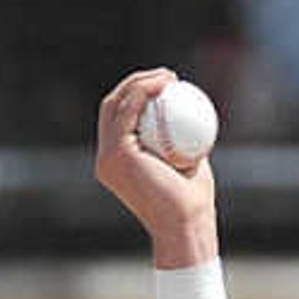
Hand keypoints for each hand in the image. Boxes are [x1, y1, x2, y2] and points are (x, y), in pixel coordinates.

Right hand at [93, 66, 217, 259]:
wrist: (186, 223)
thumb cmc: (193, 200)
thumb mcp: (188, 161)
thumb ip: (181, 139)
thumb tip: (190, 112)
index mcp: (116, 161)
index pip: (121, 117)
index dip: (139, 93)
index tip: (169, 83)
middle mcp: (106, 158)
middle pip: (113, 106)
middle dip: (136, 82)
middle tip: (168, 76)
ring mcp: (108, 156)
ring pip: (117, 103)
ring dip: (141, 81)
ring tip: (170, 76)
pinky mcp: (117, 154)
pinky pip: (128, 112)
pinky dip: (144, 91)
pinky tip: (166, 84)